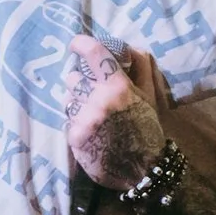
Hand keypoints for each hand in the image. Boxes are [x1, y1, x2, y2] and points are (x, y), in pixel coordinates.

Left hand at [62, 33, 167, 191]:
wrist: (142, 170)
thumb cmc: (146, 130)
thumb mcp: (149, 97)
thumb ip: (142, 69)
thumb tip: (130, 46)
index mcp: (118, 86)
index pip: (94, 54)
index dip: (81, 44)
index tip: (75, 44)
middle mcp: (99, 99)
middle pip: (73, 78)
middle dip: (80, 84)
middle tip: (92, 96)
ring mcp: (85, 119)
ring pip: (67, 99)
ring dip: (75, 104)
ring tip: (92, 117)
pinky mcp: (74, 136)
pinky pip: (66, 120)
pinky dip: (74, 124)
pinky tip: (89, 133)